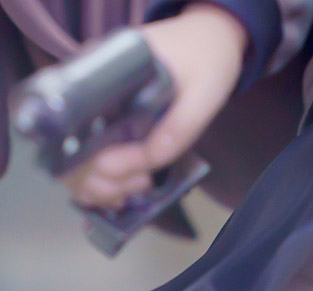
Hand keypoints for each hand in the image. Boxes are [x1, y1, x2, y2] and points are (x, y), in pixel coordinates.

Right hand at [63, 4, 247, 210]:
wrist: (209, 44)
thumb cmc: (206, 61)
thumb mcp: (203, 92)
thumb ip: (180, 125)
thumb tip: (150, 159)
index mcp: (102, 74)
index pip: (73, 125)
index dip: (98, 159)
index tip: (137, 170)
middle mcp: (88, 93)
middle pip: (70, 153)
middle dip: (105, 180)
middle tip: (143, 181)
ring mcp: (95, 113)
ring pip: (75, 166)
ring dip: (104, 188)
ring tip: (140, 184)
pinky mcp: (108, 128)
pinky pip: (89, 166)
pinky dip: (104, 187)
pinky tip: (128, 190)